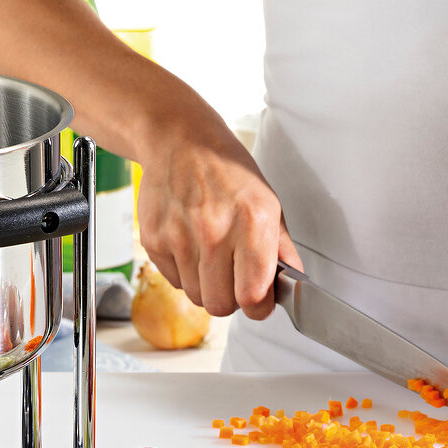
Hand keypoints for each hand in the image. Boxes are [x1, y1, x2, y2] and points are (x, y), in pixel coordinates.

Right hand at [135, 111, 301, 319]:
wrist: (180, 141)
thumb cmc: (228, 172)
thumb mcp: (268, 203)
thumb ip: (281, 249)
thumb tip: (292, 284)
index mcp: (251, 223)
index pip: (252, 296)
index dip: (257, 307)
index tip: (257, 302)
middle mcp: (213, 231)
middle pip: (220, 305)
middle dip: (230, 299)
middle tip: (233, 279)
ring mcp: (179, 236)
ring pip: (196, 297)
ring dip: (206, 286)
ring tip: (211, 257)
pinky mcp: (154, 239)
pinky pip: (174, 282)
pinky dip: (185, 273)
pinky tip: (191, 246)